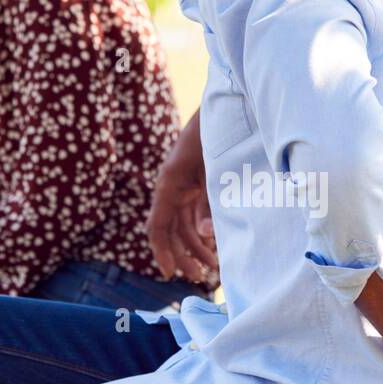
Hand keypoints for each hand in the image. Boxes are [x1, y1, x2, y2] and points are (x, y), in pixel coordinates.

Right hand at [147, 113, 217, 282]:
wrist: (225, 106)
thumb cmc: (217, 134)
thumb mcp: (215, 170)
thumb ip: (210, 202)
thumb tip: (206, 235)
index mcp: (169, 183)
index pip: (157, 226)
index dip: (161, 251)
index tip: (168, 273)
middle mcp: (173, 187)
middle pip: (172, 230)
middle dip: (184, 255)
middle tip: (199, 277)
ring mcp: (184, 185)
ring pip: (185, 225)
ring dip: (197, 246)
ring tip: (213, 267)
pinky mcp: (197, 184)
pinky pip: (195, 213)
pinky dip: (204, 230)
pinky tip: (215, 245)